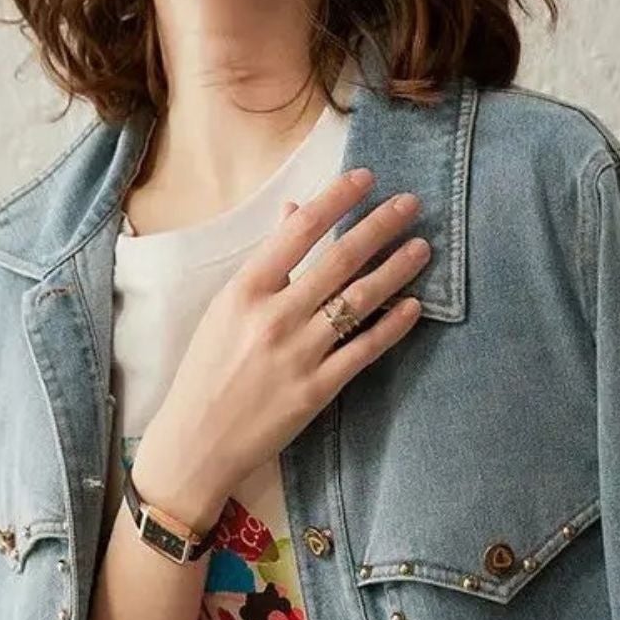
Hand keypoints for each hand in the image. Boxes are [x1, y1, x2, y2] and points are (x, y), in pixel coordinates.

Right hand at [134, 166, 430, 523]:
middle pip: (339, 260)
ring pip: (358, 301)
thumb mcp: (225, 309)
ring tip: (422, 247)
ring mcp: (298, 354)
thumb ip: (266, 263)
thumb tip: (295, 211)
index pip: (299, 230)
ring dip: (395, 269)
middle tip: (411, 204)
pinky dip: (392, 326)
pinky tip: (414, 306)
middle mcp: (274, 317)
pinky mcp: (317, 390)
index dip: (337, 199)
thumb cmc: (207, 370)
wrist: (197, 441)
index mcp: (245, 290)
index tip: (366, 178)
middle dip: (380, 226)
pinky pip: (364, 351)